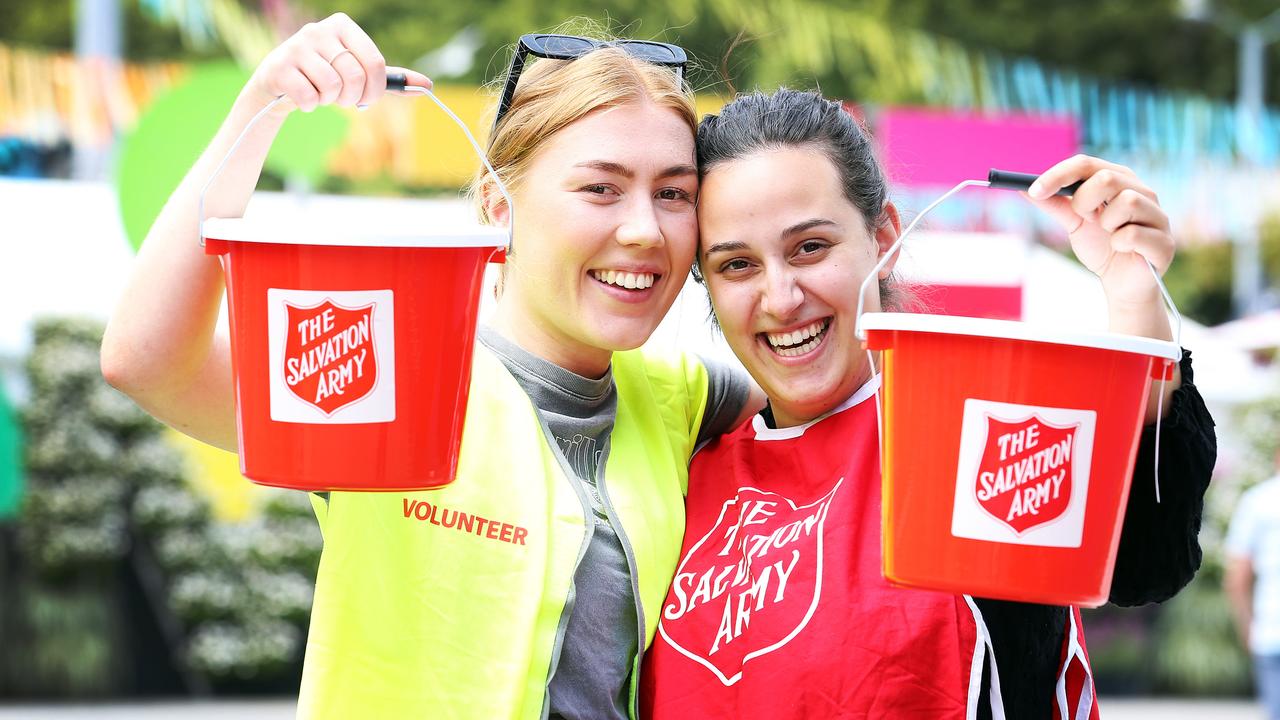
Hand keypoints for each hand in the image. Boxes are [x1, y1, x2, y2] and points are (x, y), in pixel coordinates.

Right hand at [244, 13, 431, 112]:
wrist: (280, 84)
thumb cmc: (326, 76)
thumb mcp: (359, 72)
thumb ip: (391, 78)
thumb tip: (428, 86)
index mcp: (343, 26)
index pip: (374, 62)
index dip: (375, 89)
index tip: (367, 98)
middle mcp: (319, 30)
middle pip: (355, 76)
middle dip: (352, 98)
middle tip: (343, 99)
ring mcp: (297, 46)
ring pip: (332, 87)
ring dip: (330, 101)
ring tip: (321, 94)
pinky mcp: (279, 66)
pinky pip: (309, 96)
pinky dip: (310, 105)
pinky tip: (303, 97)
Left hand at [1025, 155, 1172, 307]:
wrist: (1121, 284)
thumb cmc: (1101, 247)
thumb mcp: (1074, 223)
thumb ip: (1055, 204)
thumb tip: (1024, 188)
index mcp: (1119, 180)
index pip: (1087, 164)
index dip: (1058, 175)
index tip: (1033, 191)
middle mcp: (1142, 191)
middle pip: (1107, 178)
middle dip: (1084, 201)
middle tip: (1084, 218)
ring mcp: (1157, 215)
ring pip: (1126, 202)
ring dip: (1106, 223)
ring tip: (1109, 234)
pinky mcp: (1165, 241)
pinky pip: (1133, 234)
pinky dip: (1118, 243)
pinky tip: (1121, 249)